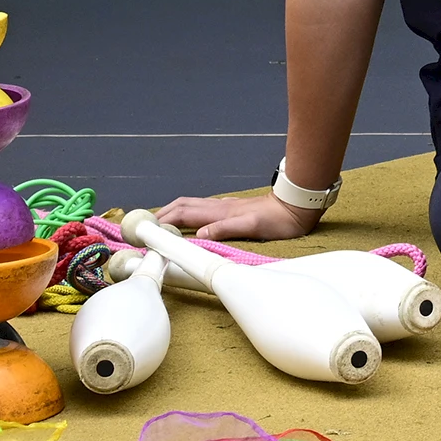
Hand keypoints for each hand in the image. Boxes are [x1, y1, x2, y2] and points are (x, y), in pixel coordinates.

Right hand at [156, 189, 319, 242]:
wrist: (297, 206)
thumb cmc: (278, 219)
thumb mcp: (252, 227)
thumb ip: (225, 229)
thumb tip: (198, 234)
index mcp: (219, 212)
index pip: (182, 214)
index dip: (161, 220)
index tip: (143, 230)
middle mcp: (218, 207)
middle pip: (182, 206)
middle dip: (161, 214)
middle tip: (143, 226)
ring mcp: (225, 208)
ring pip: (191, 206)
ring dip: (172, 213)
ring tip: (158, 224)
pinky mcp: (232, 211)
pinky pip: (201, 210)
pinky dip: (187, 214)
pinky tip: (188, 222)